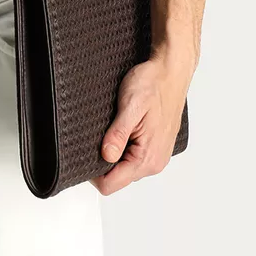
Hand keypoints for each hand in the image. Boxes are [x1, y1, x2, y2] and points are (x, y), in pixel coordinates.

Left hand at [89, 49, 193, 194]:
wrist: (170, 72)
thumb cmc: (154, 84)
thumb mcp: (131, 106)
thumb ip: (118, 134)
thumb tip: (106, 155)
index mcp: (147, 157)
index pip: (111, 184)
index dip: (93, 173)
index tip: (85, 153)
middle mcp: (154, 162)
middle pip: (116, 178)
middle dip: (104, 161)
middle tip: (101, 134)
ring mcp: (156, 155)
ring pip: (124, 168)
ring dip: (115, 152)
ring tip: (115, 127)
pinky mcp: (155, 147)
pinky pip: (132, 157)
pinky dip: (124, 146)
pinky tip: (125, 127)